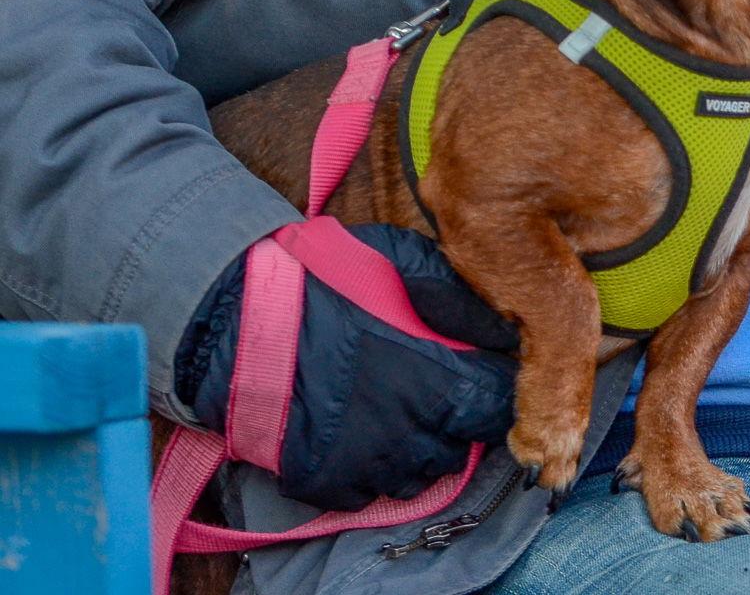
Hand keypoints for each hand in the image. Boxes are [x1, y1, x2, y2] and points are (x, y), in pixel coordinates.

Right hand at [176, 225, 517, 510]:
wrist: (242, 314)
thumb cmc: (328, 278)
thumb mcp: (406, 262)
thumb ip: (460, 298)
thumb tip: (506, 324)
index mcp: (443, 382)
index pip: (498, 407)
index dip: (491, 388)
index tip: (476, 372)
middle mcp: (415, 434)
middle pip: (463, 446)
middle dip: (455, 417)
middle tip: (428, 382)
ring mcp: (370, 465)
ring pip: (419, 474)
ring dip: (415, 443)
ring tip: (389, 402)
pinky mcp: (329, 483)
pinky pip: (368, 489)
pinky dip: (369, 464)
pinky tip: (353, 424)